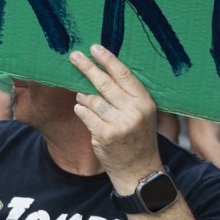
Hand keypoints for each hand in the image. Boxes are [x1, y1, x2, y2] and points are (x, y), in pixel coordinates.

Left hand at [68, 45, 162, 190]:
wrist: (139, 171)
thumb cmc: (137, 138)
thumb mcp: (141, 114)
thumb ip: (127, 95)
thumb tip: (102, 71)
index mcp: (145, 102)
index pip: (124, 75)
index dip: (108, 59)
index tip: (95, 48)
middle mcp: (134, 111)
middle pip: (105, 83)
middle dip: (87, 68)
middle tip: (74, 56)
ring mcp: (119, 124)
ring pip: (91, 99)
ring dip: (83, 96)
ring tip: (83, 97)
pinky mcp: (104, 135)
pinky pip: (84, 114)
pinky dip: (81, 110)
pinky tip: (82, 110)